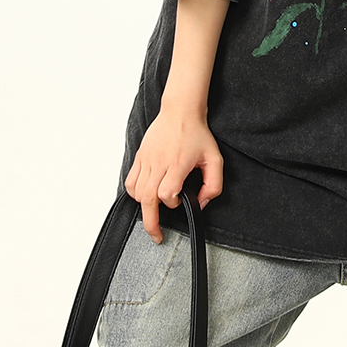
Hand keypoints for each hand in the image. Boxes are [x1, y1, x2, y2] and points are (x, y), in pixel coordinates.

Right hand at [125, 106, 223, 241]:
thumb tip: (201, 203)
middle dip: (150, 222)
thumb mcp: (215, 159)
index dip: (173, 203)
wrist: (180, 112)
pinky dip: (134, 193)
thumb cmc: (197, 134)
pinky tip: (144, 196)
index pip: (166, 193)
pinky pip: (130, 181)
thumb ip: (214, 185)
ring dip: (143, 207)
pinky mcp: (140, 157)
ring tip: (151, 215)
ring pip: (136, 192)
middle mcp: (158, 163)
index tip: (181, 201)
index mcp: (177, 164)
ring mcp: (146, 160)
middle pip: (147, 199)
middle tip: (156, 235)